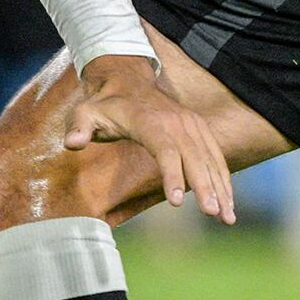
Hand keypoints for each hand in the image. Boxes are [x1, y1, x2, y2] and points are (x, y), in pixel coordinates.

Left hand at [62, 54, 235, 223]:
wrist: (128, 82)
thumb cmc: (104, 105)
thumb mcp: (85, 113)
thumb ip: (78, 128)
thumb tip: (71, 143)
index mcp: (149, 121)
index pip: (165, 150)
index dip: (171, 175)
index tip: (174, 201)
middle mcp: (176, 122)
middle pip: (194, 157)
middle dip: (205, 186)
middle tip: (213, 214)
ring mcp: (191, 125)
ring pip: (210, 158)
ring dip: (221, 188)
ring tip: (227, 217)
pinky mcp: (200, 129)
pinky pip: (215, 156)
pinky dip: (223, 179)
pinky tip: (228, 203)